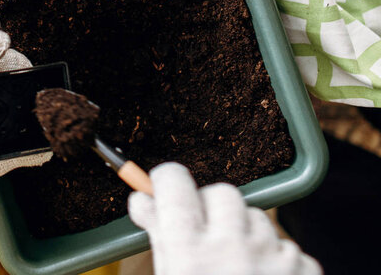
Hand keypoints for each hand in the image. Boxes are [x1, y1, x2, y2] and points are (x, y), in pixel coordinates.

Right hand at [128, 163, 320, 274]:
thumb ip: (158, 236)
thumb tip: (142, 200)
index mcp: (187, 248)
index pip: (174, 180)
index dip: (166, 182)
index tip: (164, 190)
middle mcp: (231, 244)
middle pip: (220, 192)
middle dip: (211, 209)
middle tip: (205, 236)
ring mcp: (272, 257)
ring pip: (256, 216)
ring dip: (246, 234)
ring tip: (238, 269)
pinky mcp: (304, 271)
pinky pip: (287, 245)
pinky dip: (276, 259)